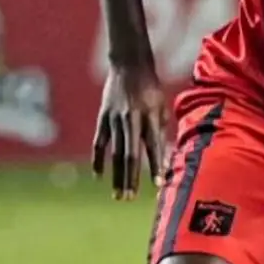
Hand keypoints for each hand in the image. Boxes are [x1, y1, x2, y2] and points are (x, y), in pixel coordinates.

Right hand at [92, 65, 167, 199]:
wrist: (129, 65)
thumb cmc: (151, 88)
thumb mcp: (162, 106)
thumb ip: (162, 130)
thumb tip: (164, 157)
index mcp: (151, 116)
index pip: (153, 146)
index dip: (155, 166)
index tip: (158, 184)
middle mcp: (132, 119)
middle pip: (130, 154)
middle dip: (132, 178)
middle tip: (131, 199)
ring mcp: (115, 119)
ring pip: (115, 153)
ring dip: (116, 176)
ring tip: (118, 195)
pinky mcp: (103, 118)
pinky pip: (99, 143)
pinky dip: (98, 160)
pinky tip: (99, 176)